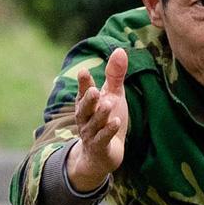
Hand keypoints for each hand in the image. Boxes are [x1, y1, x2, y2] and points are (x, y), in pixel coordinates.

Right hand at [66, 48, 128, 192]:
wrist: (103, 155)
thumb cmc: (107, 119)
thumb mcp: (113, 95)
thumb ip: (114, 75)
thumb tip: (120, 49)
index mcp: (86, 104)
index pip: (84, 92)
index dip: (84, 83)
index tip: (84, 71)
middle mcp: (85, 118)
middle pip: (84, 108)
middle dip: (88, 99)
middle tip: (94, 90)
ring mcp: (91, 134)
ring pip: (94, 123)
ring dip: (101, 114)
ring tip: (108, 104)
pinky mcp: (100, 147)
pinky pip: (102, 139)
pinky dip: (108, 131)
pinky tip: (115, 122)